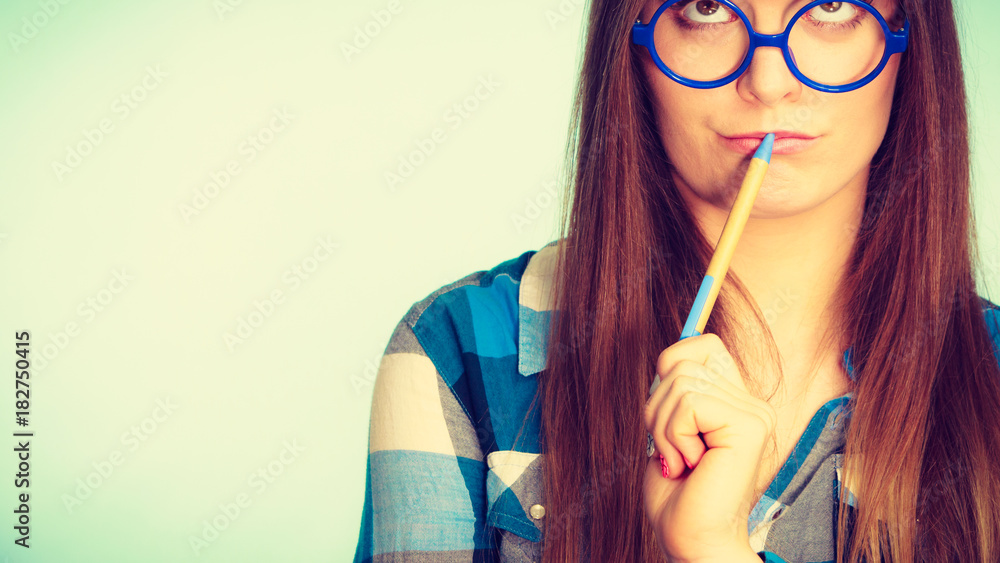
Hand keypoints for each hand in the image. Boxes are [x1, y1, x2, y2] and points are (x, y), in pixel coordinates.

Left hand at [641, 333, 776, 561]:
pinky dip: (674, 436)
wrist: (692, 542)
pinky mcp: (750, 427)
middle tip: (671, 452)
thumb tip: (669, 358)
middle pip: (682, 363)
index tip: (667, 419)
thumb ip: (674, 392)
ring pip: (681, 383)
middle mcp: (752, 404)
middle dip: (657, 409)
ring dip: (663, 428)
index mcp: (736, 401)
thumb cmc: (677, 496)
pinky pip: (690, 403)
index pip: (701, 345)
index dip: (670, 369)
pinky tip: (690, 465)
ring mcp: (755, 414)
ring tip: (680, 461)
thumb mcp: (667, 429)